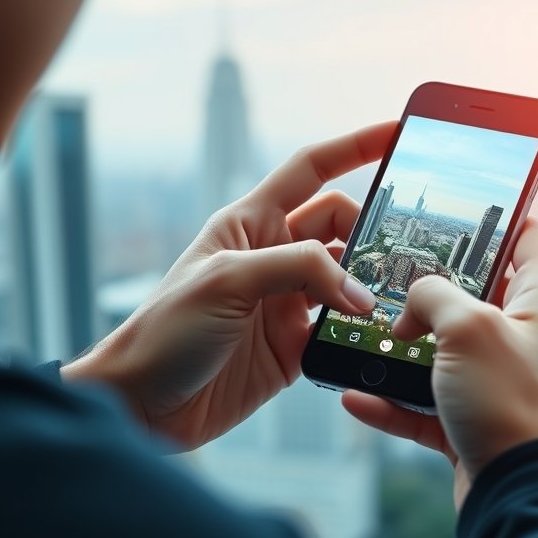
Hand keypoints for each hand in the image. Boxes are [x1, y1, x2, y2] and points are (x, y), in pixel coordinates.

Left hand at [63, 122, 395, 448]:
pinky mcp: (294, 346)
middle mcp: (272, 257)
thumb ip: (298, 269)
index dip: (354, 147)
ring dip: (370, 284)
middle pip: (340, 224)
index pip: (311, 169)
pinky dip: (360, 331)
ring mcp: (285, 302)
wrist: (142, 405)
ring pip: (347, 277)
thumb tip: (359, 290)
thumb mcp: (228, 280)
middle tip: (394, 256)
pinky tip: (372, 336)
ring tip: (393, 297)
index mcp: (250, 223)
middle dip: (370, 232)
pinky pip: (342, 329)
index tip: (395, 133)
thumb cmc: (165, 330)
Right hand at [342, 218, 537, 508]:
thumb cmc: (515, 404)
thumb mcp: (469, 327)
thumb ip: (434, 296)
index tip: (454, 213)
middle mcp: (525, 336)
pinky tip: (357, 395)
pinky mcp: (477, 422)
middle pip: (474, 296)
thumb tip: (413, 304)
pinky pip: (427, 405)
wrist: (524, 492)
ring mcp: (501, 381)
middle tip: (389, 278)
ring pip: (444, 353)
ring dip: (403, 349)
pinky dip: (393, 401)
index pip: (529, 236)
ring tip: (364, 338)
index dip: (496, 218)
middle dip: (428, 290)